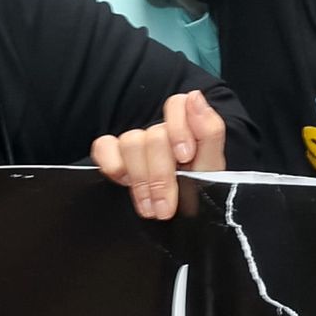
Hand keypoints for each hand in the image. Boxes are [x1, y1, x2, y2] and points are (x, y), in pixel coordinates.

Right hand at [93, 89, 226, 220]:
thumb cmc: (197, 191)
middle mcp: (159, 131)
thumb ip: (209, 131)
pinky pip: (103, 147)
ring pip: (130, 142)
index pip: (177, 104)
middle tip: (166, 208)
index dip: (179, 128)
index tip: (185, 158)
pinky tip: (124, 184)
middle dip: (161, 175)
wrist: (181, 219)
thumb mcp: (212, 168)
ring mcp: (135, 142)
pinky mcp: (112, 154)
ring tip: (150, 207)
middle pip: (153, 136)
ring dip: (140, 179)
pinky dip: (112, 165)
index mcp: (186, 127)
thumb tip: (195, 96)